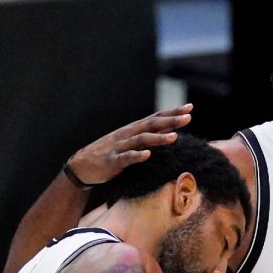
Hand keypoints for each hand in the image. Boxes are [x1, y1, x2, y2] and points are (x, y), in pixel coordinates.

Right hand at [68, 103, 192, 183]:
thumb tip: (172, 131)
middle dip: (170, 121)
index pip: (157, 117)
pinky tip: (147, 155)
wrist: (82, 164)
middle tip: (188, 118)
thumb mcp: (132, 142)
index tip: (189, 107)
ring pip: (141, 140)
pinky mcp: (113, 161)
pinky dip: (137, 156)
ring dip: (158, 138)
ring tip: (174, 137)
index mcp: (134, 129)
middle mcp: (128, 134)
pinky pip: (126, 158)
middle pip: (152, 125)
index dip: (172, 112)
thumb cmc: (112, 152)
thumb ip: (150, 136)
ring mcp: (120, 146)